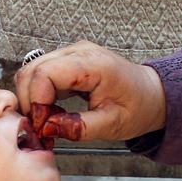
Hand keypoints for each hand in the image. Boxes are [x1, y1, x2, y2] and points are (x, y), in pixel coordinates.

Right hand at [14, 40, 166, 142]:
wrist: (151, 95)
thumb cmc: (138, 107)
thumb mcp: (112, 125)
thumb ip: (79, 128)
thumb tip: (47, 128)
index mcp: (94, 64)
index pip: (46, 73)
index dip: (37, 101)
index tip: (41, 125)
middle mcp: (79, 52)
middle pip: (32, 70)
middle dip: (30, 101)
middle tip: (41, 127)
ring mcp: (72, 53)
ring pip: (32, 71)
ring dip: (32, 98)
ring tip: (48, 121)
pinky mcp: (68, 61)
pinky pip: (41, 73)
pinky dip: (39, 94)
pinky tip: (51, 112)